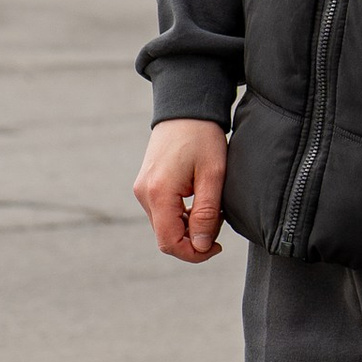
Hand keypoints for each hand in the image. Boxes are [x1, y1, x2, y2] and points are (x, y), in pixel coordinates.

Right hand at [134, 118, 227, 262]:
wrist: (186, 108)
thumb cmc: (203, 137)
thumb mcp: (213, 175)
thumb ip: (206, 214)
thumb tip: (202, 247)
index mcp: (159, 193)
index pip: (170, 243)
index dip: (194, 254)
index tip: (217, 246)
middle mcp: (144, 194)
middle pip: (166, 237)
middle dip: (194, 239)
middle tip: (218, 220)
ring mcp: (142, 190)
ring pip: (165, 227)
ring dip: (189, 227)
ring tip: (211, 207)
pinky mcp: (147, 186)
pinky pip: (163, 214)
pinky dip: (182, 217)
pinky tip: (200, 202)